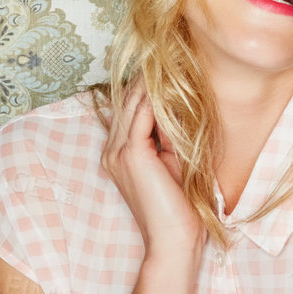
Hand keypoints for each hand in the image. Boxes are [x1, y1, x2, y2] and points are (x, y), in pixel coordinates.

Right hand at [102, 76, 203, 261]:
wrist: (175, 241)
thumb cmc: (180, 208)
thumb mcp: (175, 163)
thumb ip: (170, 136)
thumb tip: (178, 106)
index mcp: (119, 154)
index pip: (130, 111)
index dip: (147, 88)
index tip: (169, 66)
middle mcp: (112, 150)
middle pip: (128, 102)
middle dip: (147, 78)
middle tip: (169, 52)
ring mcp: (117, 152)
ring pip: (133, 104)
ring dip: (151, 81)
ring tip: (171, 58)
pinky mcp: (131, 154)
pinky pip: (141, 115)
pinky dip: (155, 96)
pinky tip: (169, 80)